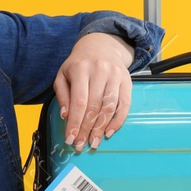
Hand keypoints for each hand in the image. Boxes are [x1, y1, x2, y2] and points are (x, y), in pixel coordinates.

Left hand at [53, 32, 134, 151]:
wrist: (101, 46)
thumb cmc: (78, 65)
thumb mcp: (63, 75)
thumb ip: (62, 95)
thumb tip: (66, 116)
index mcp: (81, 69)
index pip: (79, 102)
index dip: (75, 123)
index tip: (70, 138)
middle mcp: (100, 71)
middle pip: (94, 107)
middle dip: (87, 129)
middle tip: (81, 145)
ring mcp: (115, 76)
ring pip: (109, 107)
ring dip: (101, 128)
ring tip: (94, 142)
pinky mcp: (127, 81)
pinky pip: (125, 105)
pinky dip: (117, 121)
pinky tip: (109, 132)